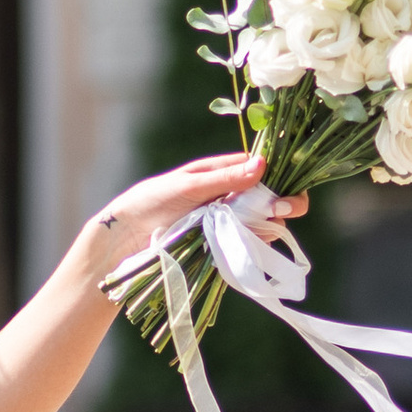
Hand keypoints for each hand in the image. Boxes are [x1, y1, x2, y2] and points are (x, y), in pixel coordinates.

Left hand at [77, 152, 304, 281]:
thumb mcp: (188, 186)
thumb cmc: (151, 202)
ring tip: (261, 229)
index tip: (285, 194)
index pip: (265, 171)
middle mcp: (231, 196)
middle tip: (281, 212)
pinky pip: (248, 244)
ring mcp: (228, 222)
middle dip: (284, 205)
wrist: (125, 238)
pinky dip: (255, 244)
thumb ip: (224, 179)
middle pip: (272, 198)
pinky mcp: (221, 246)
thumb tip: (262, 165)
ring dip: (269, 226)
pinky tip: (255, 244)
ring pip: (264, 223)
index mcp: (224, 173)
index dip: (282, 180)